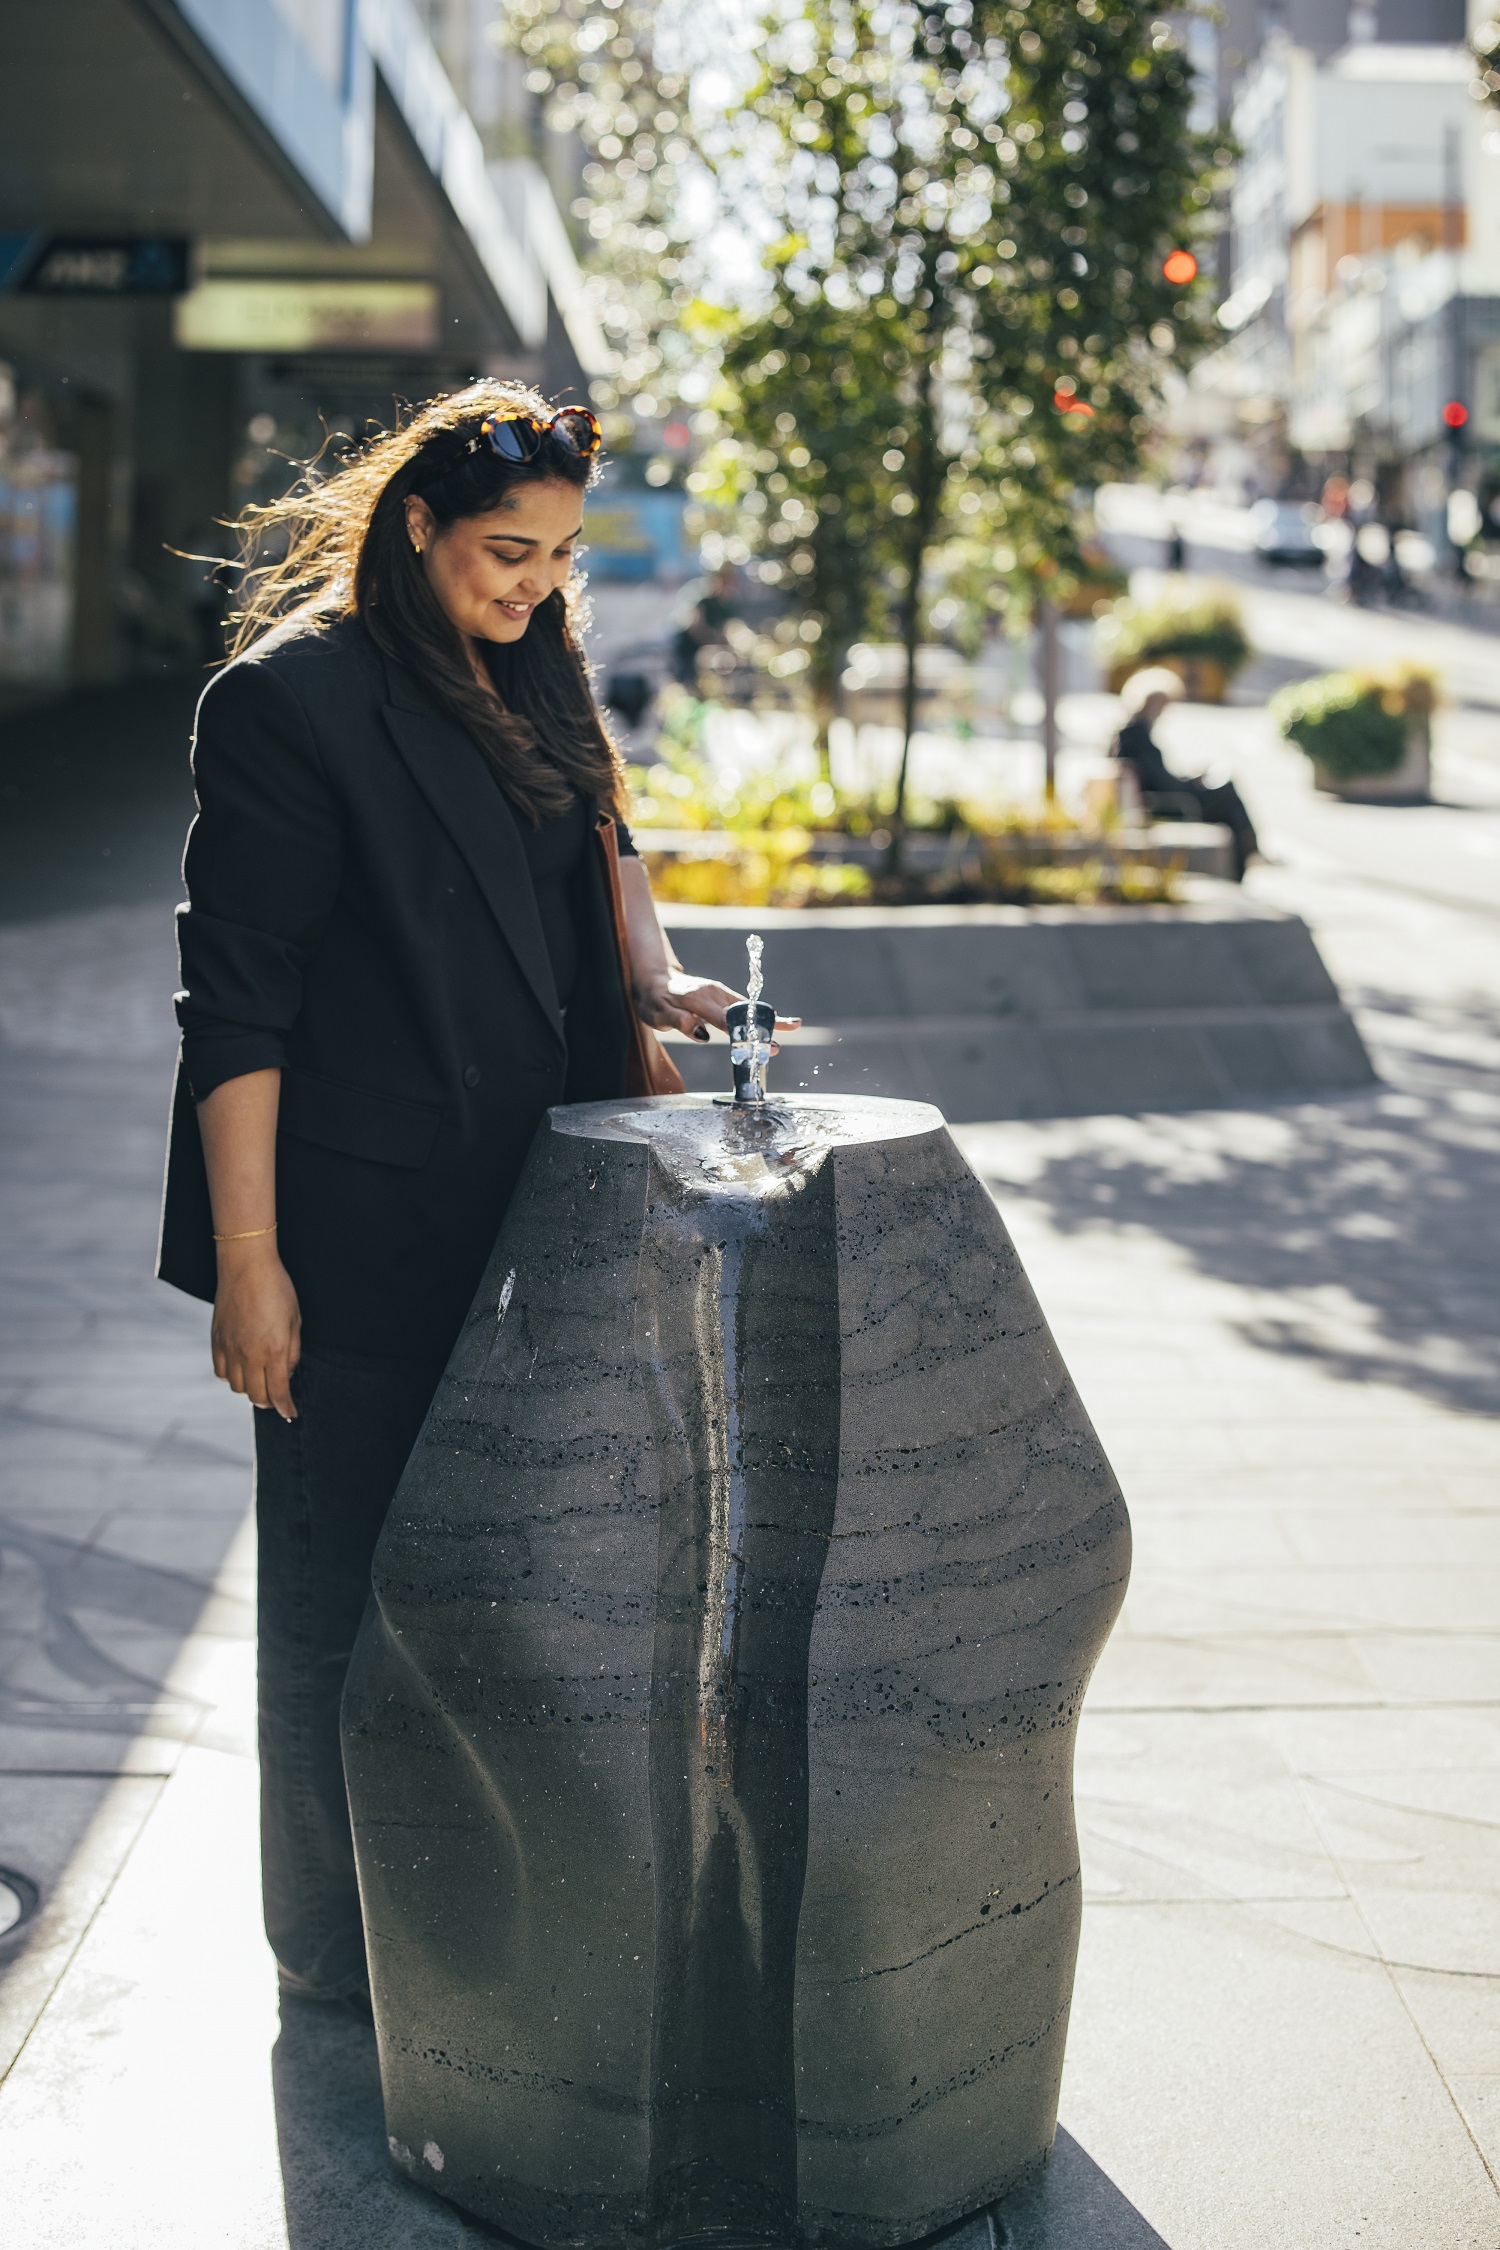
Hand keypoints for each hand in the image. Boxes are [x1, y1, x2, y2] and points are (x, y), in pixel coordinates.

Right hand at [211, 1240, 301, 1418]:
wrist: (246, 1266)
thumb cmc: (277, 1289)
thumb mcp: (295, 1320)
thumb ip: (292, 1352)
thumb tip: (287, 1374)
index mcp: (273, 1350)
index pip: (278, 1393)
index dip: (285, 1408)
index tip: (290, 1414)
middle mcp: (249, 1354)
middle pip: (256, 1396)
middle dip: (269, 1401)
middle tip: (277, 1396)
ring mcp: (229, 1349)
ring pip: (237, 1387)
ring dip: (250, 1389)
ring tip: (260, 1378)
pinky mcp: (216, 1341)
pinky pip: (221, 1372)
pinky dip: (231, 1377)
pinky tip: (241, 1368)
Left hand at [635, 968, 800, 1048]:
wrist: (653, 979)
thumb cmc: (653, 1000)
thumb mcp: (658, 1014)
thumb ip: (680, 1022)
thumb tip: (702, 1034)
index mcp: (699, 999)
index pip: (726, 1020)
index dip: (746, 1033)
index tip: (763, 1044)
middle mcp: (713, 994)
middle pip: (744, 1012)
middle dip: (767, 1024)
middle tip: (789, 1033)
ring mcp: (719, 993)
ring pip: (747, 1009)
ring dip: (767, 1019)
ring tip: (793, 1026)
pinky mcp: (721, 996)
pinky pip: (742, 1007)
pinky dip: (758, 1016)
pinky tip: (774, 1023)